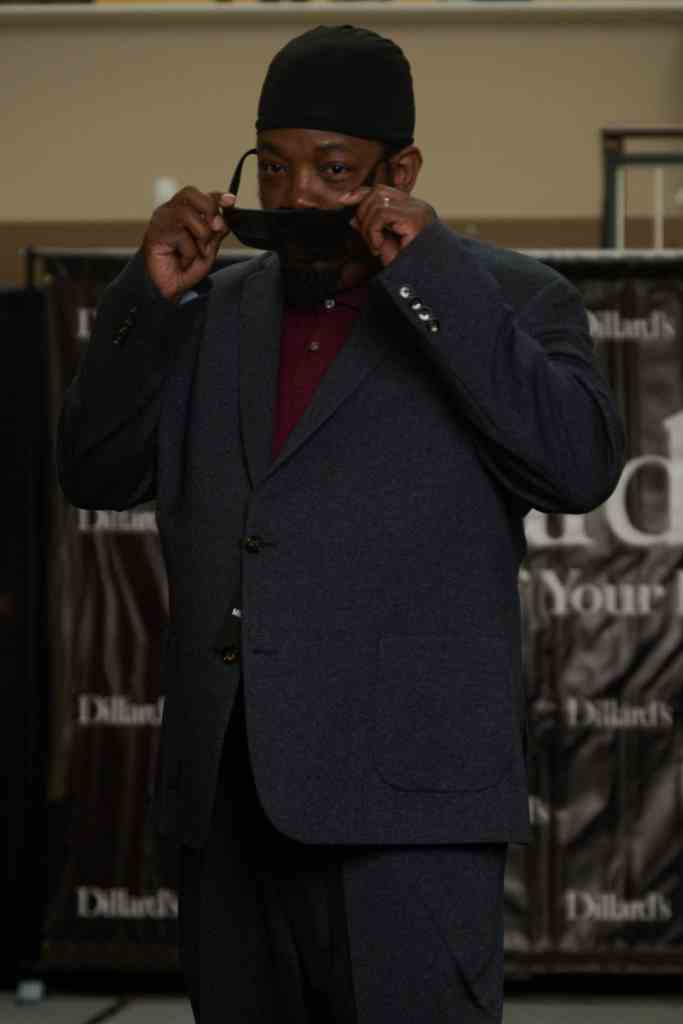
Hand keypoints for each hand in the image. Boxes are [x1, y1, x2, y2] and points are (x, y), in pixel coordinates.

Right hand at [142, 186, 234, 301]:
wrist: (170, 288)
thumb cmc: (186, 267)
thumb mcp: (209, 248)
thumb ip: (215, 231)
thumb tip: (222, 219)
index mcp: (186, 212)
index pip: (201, 196)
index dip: (217, 196)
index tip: (230, 201)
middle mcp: (172, 211)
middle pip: (191, 194)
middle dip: (209, 210)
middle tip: (214, 230)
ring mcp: (162, 220)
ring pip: (187, 213)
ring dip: (200, 236)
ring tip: (197, 252)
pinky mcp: (155, 232)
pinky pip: (181, 235)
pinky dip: (189, 253)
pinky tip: (182, 261)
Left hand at [339, 187, 435, 267]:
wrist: (424, 282)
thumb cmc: (408, 269)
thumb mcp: (385, 246)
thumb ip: (371, 230)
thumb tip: (353, 218)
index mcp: (411, 209)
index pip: (382, 191)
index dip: (361, 194)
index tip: (344, 200)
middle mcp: (416, 205)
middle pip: (377, 192)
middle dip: (363, 215)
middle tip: (369, 241)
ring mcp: (417, 210)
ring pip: (376, 202)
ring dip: (368, 227)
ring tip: (375, 247)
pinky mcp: (414, 218)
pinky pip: (381, 214)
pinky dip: (373, 232)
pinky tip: (379, 248)